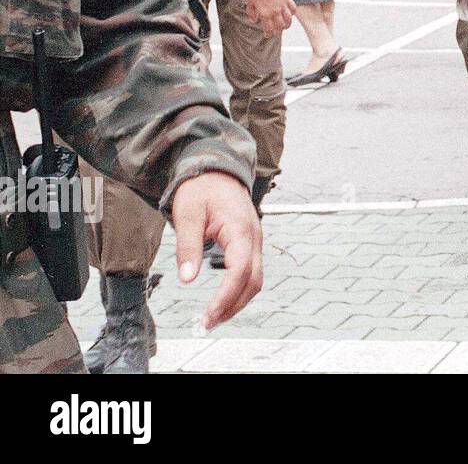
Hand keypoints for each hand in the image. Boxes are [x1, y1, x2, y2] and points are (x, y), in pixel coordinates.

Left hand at [172, 172, 263, 329]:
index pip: (240, 271)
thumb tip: (187, 278)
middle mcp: (253, 237)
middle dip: (232, 306)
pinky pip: (250, 272)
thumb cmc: (201, 188)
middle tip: (207, 323)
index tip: (208, 315)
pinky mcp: (249, 244)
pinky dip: (238, 290)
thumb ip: (188, 246)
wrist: (215, 170)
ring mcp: (254, 241)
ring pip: (255, 280)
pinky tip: (222, 299)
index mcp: (241, 229)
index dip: (226, 297)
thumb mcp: (188, 214)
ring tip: (213, 317)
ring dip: (237, 302)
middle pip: (253, 281)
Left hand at [246, 0, 295, 36]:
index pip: (269, 29)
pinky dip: (292, 13)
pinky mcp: (287, 0)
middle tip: (276, 31)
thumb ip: (251, 13)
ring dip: (287, 25)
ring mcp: (282, 6)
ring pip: (288, 20)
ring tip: (285, 26)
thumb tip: (254, 20)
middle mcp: (275, 12)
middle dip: (278, 31)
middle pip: (280, 27)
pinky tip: (290, 14)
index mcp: (265, 14)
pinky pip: (293, 9)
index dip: (269, 34)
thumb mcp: (250, 3)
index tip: (267, 34)